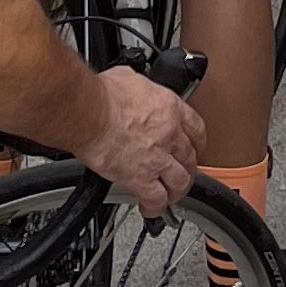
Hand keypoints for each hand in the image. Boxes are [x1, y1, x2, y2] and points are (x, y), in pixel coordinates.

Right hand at [76, 66, 211, 218]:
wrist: (88, 112)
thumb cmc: (101, 95)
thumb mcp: (131, 79)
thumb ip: (141, 89)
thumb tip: (134, 89)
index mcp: (170, 107)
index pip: (197, 129)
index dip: (198, 144)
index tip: (194, 149)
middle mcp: (170, 132)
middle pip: (191, 157)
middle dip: (188, 169)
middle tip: (181, 175)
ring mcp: (158, 157)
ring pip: (180, 181)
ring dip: (177, 191)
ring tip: (170, 196)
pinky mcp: (140, 178)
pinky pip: (157, 198)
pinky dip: (155, 207)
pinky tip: (150, 208)